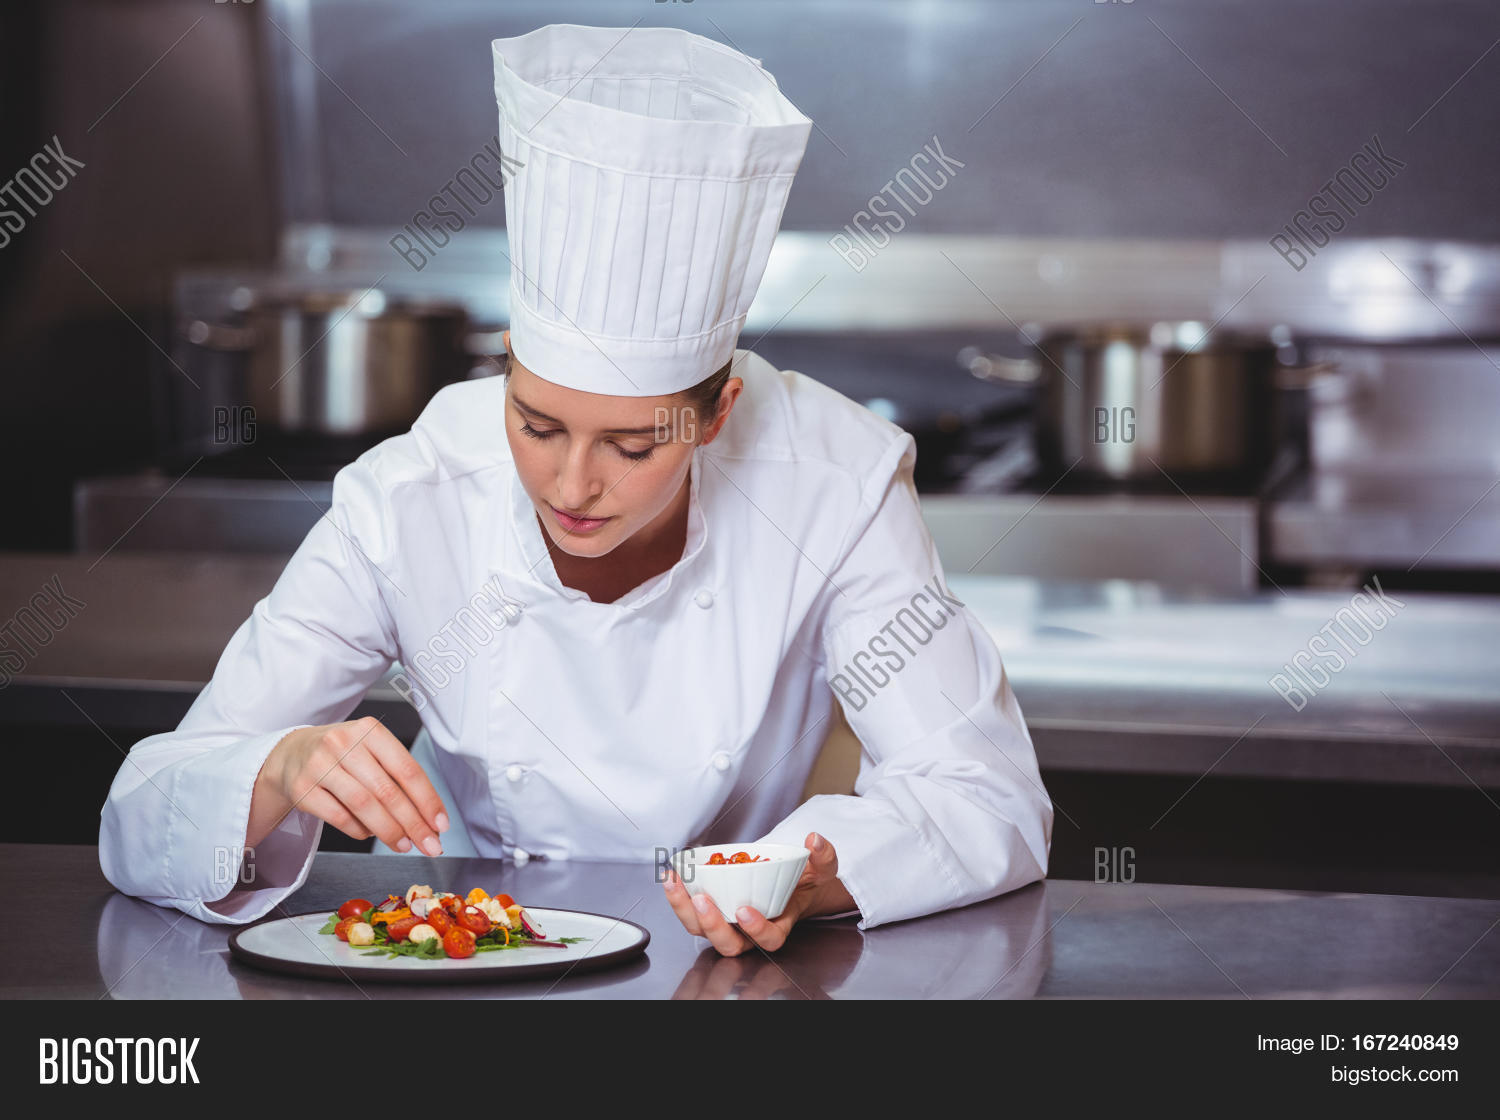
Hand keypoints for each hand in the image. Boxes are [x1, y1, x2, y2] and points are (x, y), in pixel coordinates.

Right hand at [248, 716, 447, 854]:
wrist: (290, 754)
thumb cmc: (342, 754)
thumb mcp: (371, 751)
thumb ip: (398, 777)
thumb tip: (429, 818)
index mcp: (370, 730)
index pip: (407, 769)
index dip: (428, 800)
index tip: (441, 824)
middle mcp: (343, 743)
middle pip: (387, 791)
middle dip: (414, 824)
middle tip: (430, 845)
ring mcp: (320, 765)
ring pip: (364, 806)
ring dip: (390, 831)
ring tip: (404, 846)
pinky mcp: (302, 788)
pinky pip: (339, 817)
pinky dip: (360, 830)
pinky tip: (370, 834)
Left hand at [662, 832, 854, 956]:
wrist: (792, 884)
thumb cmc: (805, 881)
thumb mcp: (822, 868)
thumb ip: (823, 856)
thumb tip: (814, 840)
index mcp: (779, 924)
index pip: (769, 939)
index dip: (756, 930)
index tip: (745, 910)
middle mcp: (750, 930)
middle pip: (728, 944)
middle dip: (712, 925)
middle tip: (703, 900)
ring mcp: (728, 922)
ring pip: (702, 931)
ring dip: (685, 910)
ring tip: (675, 883)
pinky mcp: (712, 910)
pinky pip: (691, 912)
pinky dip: (678, 895)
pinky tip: (671, 875)